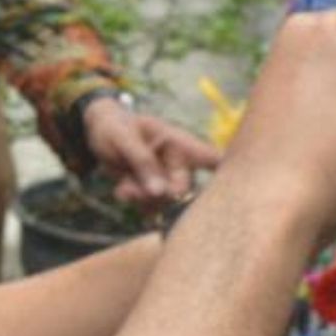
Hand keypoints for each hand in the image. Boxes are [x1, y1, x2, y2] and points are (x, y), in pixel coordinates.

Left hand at [76, 91, 221, 211]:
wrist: (97, 132)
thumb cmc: (114, 127)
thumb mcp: (123, 139)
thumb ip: (143, 162)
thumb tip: (162, 192)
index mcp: (180, 143)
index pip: (213, 158)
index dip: (230, 174)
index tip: (237, 190)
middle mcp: (179, 163)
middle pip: (185, 191)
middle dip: (162, 196)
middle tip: (136, 191)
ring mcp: (167, 179)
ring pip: (166, 203)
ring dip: (144, 200)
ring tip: (125, 188)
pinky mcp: (154, 192)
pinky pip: (151, 208)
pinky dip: (135, 203)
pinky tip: (122, 190)